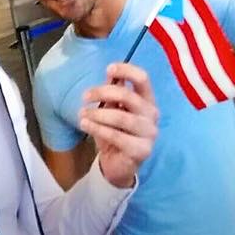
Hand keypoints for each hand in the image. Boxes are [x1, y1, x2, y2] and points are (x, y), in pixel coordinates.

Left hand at [79, 63, 158, 187]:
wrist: (117, 165)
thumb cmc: (115, 132)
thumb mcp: (112, 109)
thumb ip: (113, 92)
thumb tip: (110, 73)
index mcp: (148, 100)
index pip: (143, 79)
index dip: (126, 70)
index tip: (108, 69)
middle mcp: (153, 115)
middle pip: (128, 96)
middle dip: (102, 92)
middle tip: (84, 96)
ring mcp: (149, 133)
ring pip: (120, 116)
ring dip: (97, 113)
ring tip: (82, 114)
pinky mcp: (142, 150)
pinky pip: (116, 135)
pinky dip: (97, 128)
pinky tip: (85, 125)